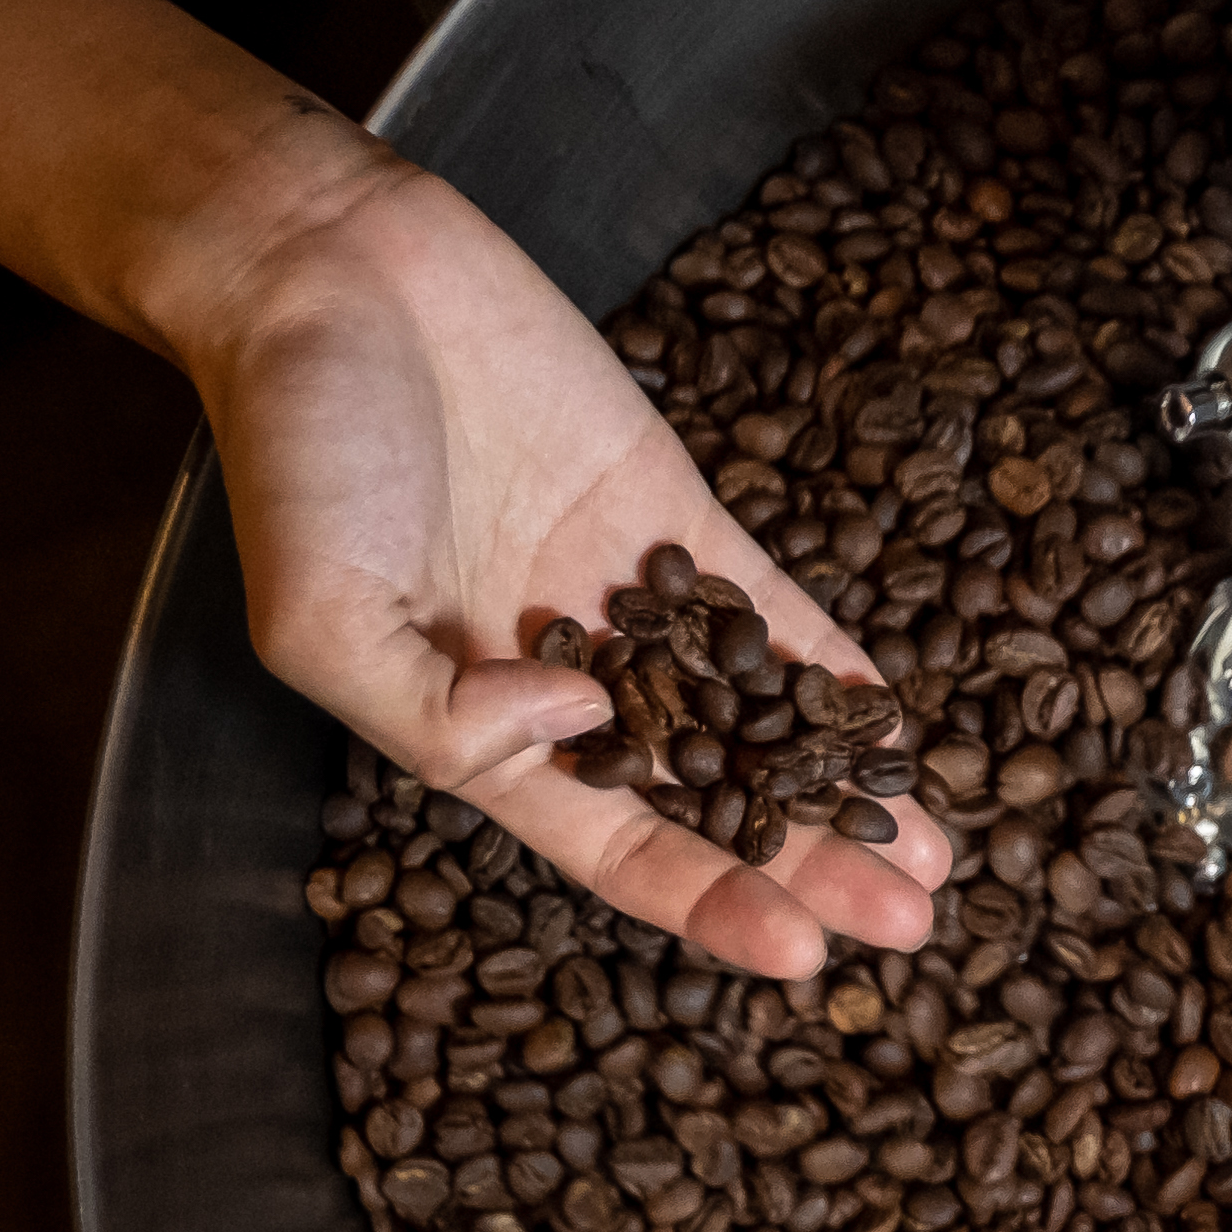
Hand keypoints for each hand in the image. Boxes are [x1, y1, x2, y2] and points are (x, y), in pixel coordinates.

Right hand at [149, 111, 954, 977]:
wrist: (330, 275)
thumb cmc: (294, 452)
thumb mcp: (322, 614)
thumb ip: (441, 708)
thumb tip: (583, 722)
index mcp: (472, 727)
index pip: (611, 845)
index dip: (705, 901)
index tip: (803, 955)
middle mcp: (561, 679)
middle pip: (709, 799)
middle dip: (809, 863)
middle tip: (914, 918)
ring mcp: (622, 595)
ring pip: (754, 714)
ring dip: (842, 780)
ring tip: (938, 846)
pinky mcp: (666, 510)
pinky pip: (768, 605)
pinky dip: (833, 662)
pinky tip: (899, 719)